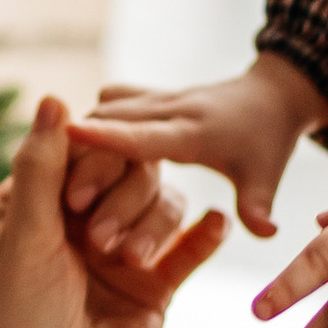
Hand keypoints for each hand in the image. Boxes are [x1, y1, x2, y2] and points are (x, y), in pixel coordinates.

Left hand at [0, 99, 225, 327]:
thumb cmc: (21, 324)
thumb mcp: (24, 239)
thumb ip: (42, 168)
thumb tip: (54, 96)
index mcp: (28, 208)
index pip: (72, 152)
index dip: (86, 160)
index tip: (78, 197)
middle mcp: (74, 224)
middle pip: (124, 170)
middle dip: (120, 196)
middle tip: (97, 242)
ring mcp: (117, 253)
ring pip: (160, 203)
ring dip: (152, 222)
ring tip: (131, 259)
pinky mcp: (153, 286)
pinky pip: (188, 249)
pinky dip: (203, 235)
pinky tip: (218, 223)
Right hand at [63, 50, 327, 239]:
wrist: (270, 96)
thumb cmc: (267, 142)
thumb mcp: (265, 176)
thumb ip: (257, 205)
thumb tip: (266, 232)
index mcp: (194, 132)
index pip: (143, 137)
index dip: (106, 137)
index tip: (68, 133)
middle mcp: (170, 110)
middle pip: (114, 123)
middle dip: (84, 152)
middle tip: (62, 195)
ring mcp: (156, 100)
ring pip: (107, 109)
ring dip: (82, 136)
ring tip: (56, 177)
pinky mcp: (147, 98)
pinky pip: (111, 104)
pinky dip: (93, 122)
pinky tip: (74, 148)